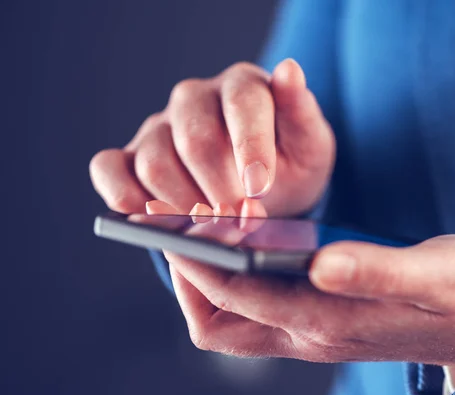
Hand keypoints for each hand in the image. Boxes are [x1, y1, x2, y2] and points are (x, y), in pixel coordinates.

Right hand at [89, 59, 334, 216]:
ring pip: (154, 162)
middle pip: (195, 140)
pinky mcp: (130, 156)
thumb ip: (300, 114)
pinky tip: (156, 220)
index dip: (249, 147)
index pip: (241, 102)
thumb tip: (289, 70)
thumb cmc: (289, 164)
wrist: (263, 190)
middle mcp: (195, 100)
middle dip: (220, 189)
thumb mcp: (309, 144)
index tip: (259, 189)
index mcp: (242, 85)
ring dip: (184, 205)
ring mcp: (159, 127)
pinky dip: (125, 197)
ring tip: (213, 229)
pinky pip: (109, 169)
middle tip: (240, 222)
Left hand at [147, 201, 454, 380]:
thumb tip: (318, 262)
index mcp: (331, 321)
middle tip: (176, 228)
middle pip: (220, 325)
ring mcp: (314, 332)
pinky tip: (238, 243)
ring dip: (206, 282)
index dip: (199, 262)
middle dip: (187, 278)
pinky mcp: (322, 319)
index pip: (238, 298)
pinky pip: (255, 309)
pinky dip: (233, 281)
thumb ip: (376, 270)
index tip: (174, 223)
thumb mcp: (433, 272)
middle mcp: (312, 334)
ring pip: (233, 322)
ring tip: (197, 232)